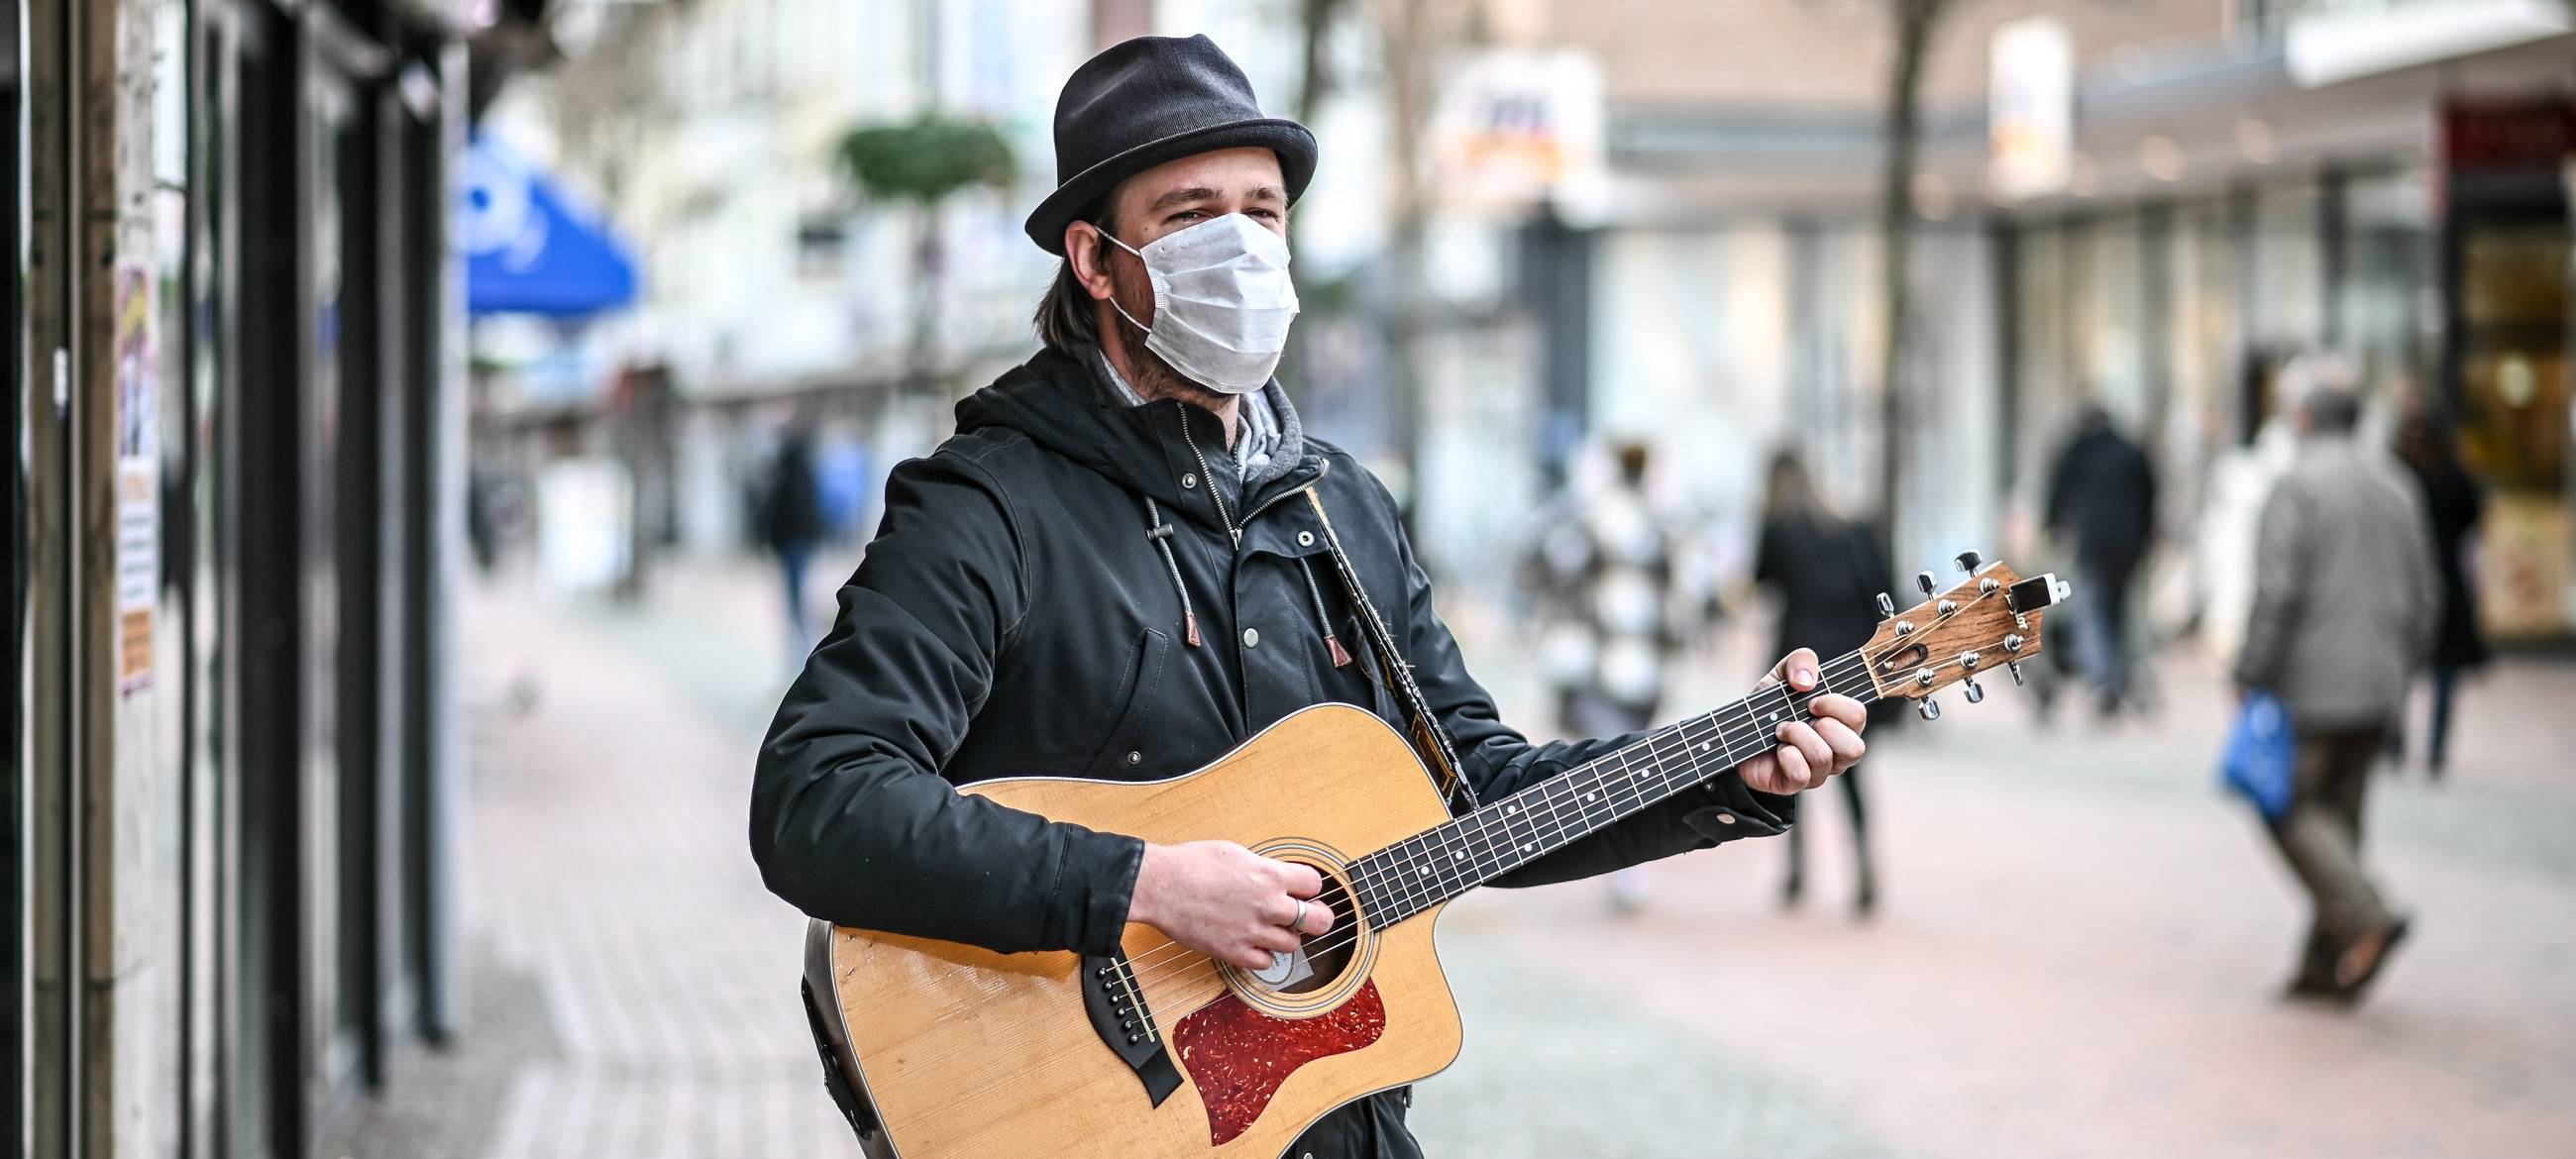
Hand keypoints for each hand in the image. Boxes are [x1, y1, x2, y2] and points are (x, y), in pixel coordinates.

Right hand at [1128, 840, 1334, 969]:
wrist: (1161, 886)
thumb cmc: (1192, 863)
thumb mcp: (1236, 852)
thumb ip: (1264, 869)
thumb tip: (1279, 878)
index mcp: (1270, 875)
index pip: (1315, 884)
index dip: (1309, 886)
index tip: (1302, 888)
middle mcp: (1268, 905)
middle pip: (1319, 920)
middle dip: (1317, 917)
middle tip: (1309, 916)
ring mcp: (1253, 932)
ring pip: (1294, 944)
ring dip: (1286, 936)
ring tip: (1271, 927)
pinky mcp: (1235, 952)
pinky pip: (1267, 962)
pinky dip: (1264, 954)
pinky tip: (1254, 942)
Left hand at [1735, 647, 1867, 794]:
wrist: (1738, 732)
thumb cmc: (1770, 706)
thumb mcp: (1782, 674)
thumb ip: (1801, 661)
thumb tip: (1806, 681)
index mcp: (1841, 723)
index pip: (1858, 716)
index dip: (1836, 705)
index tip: (1812, 700)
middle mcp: (1837, 750)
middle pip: (1855, 748)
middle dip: (1823, 727)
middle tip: (1798, 718)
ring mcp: (1819, 771)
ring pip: (1824, 758)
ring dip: (1798, 737)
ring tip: (1781, 730)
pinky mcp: (1796, 784)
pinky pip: (1801, 774)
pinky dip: (1787, 757)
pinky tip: (1777, 750)